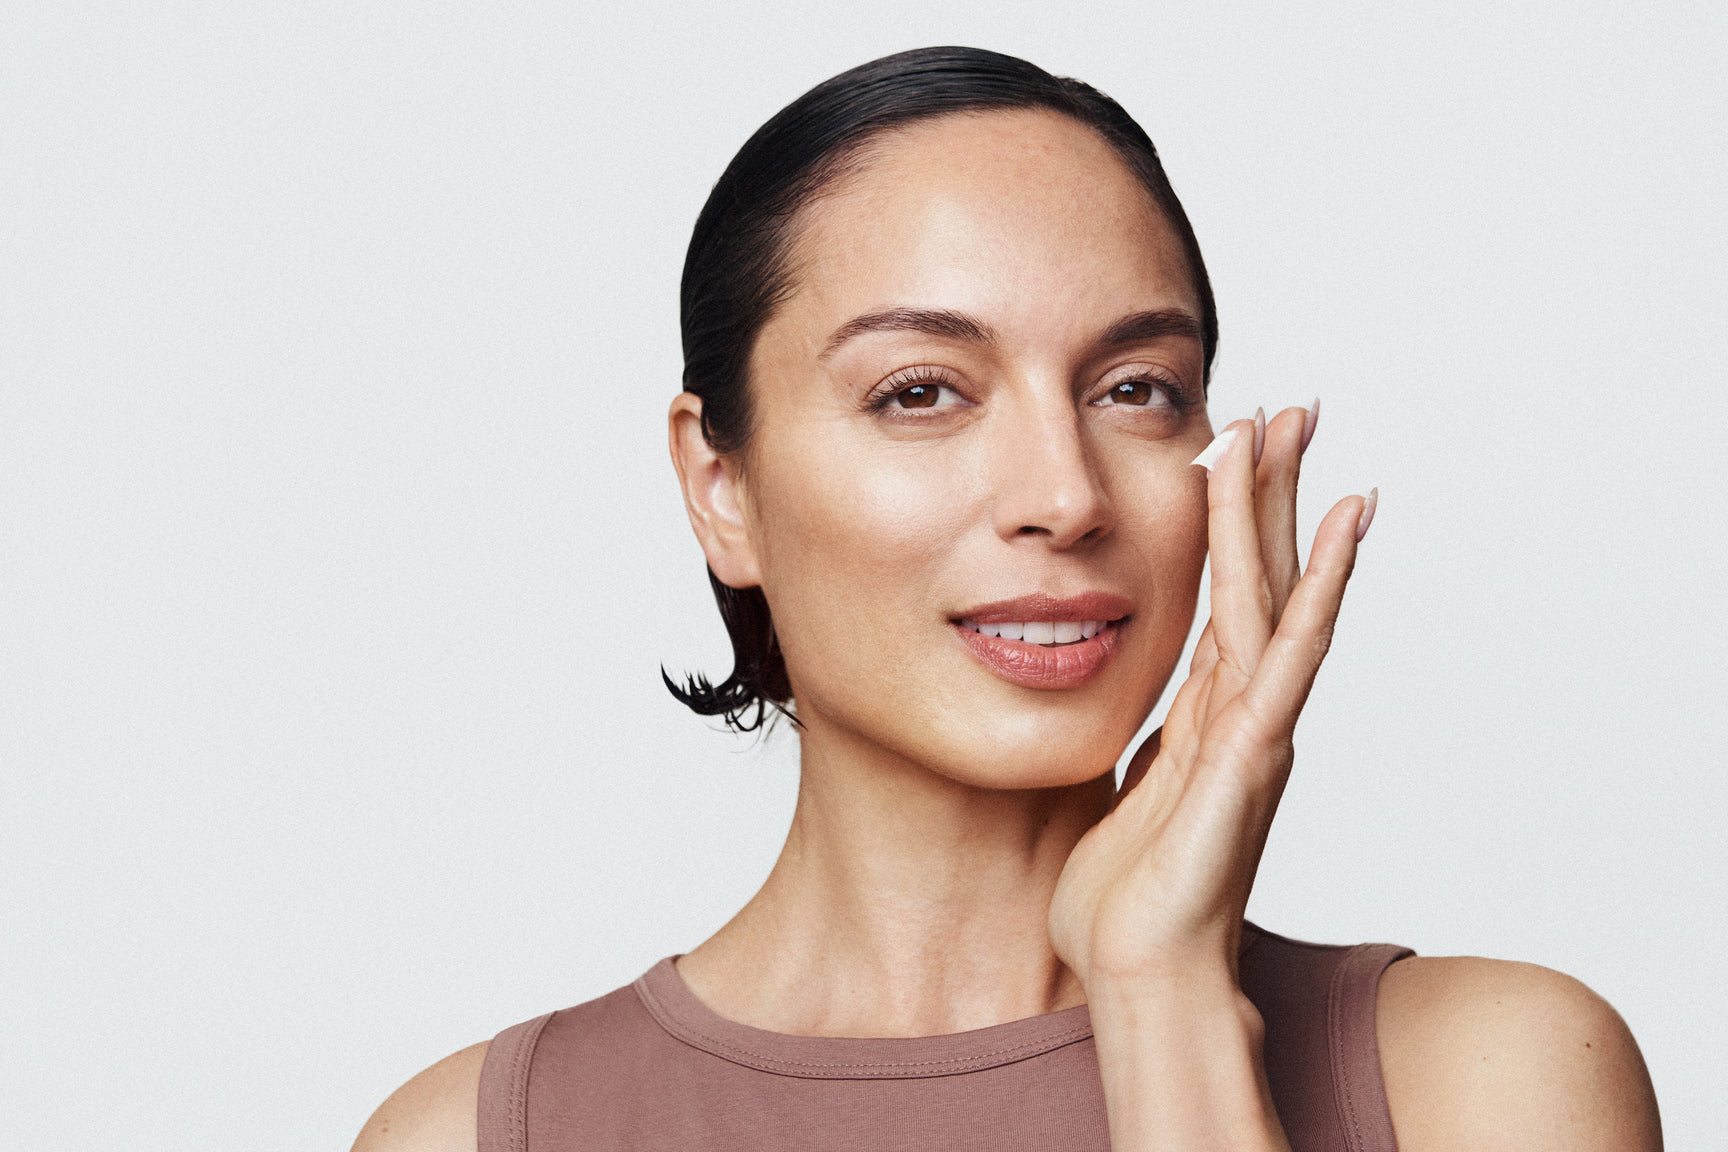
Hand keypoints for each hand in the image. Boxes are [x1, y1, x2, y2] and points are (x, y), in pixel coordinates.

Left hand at [1049, 403, 1372, 989]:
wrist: (1139, 974)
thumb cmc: (1124, 898)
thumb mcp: (1122, 790)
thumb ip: (1141, 744)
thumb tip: (1130, 711)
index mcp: (1209, 714)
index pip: (1229, 594)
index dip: (1236, 523)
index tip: (1237, 447)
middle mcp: (1244, 709)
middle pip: (1265, 577)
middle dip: (1274, 489)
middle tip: (1291, 402)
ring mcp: (1256, 728)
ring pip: (1276, 595)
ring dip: (1286, 509)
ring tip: (1299, 428)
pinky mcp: (1252, 755)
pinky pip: (1284, 654)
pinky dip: (1316, 589)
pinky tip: (1340, 530)